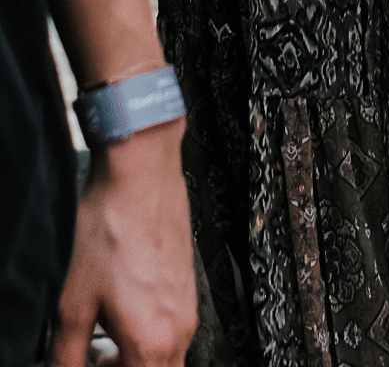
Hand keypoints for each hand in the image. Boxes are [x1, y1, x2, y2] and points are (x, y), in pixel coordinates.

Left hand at [50, 126, 195, 366]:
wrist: (141, 176)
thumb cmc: (110, 230)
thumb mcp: (71, 304)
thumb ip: (65, 356)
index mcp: (152, 342)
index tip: (85, 364)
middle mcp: (179, 329)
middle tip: (94, 359)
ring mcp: (188, 307)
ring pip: (166, 359)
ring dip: (136, 360)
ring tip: (101, 342)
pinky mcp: (187, 287)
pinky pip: (172, 332)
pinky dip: (148, 337)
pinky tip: (120, 315)